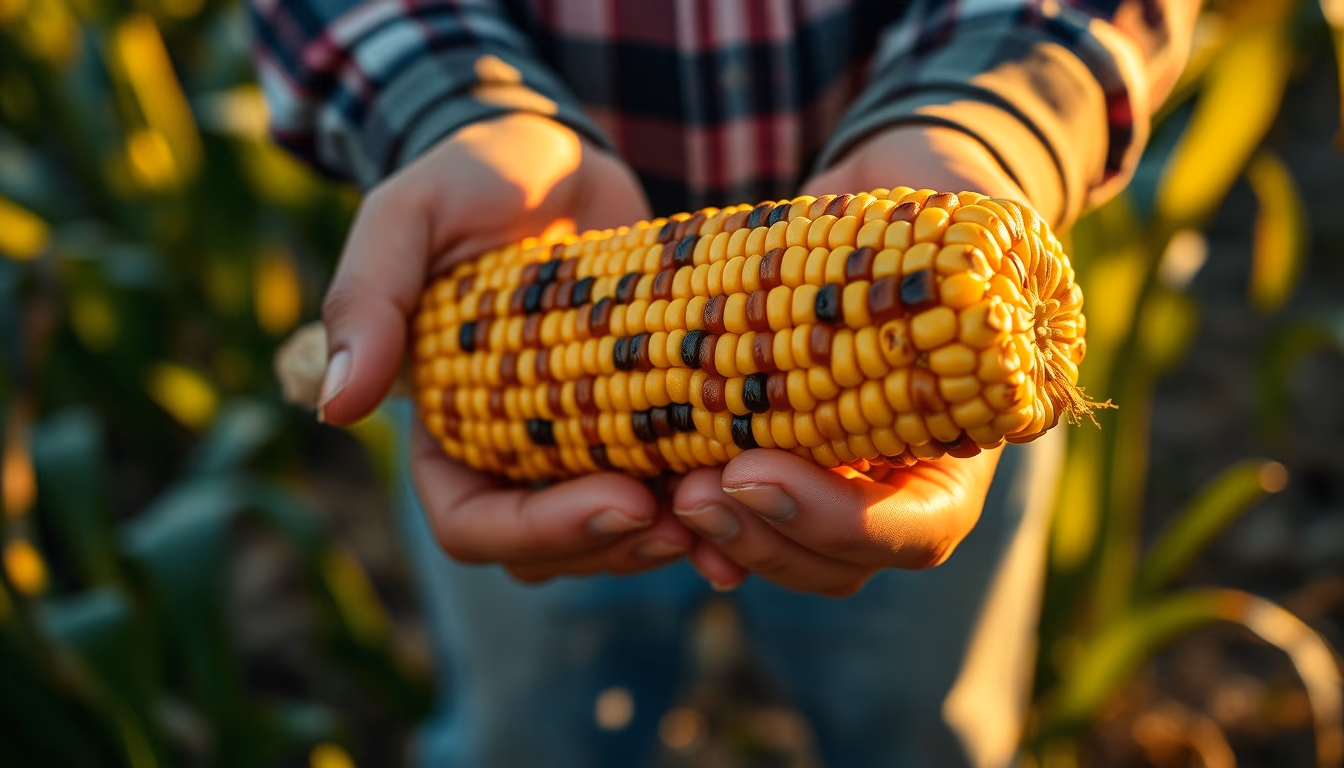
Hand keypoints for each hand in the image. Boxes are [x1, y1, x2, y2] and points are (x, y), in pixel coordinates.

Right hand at [320, 113, 694, 581]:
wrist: (563, 154)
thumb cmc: (474, 177)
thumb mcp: (409, 218)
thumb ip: (366, 302)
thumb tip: (334, 409)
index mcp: (446, 431)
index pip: (475, 524)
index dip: (545, 533)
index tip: (623, 500)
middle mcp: (513, 454)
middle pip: (558, 549)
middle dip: (623, 544)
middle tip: (694, 515)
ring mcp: (585, 444)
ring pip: (623, 533)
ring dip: (678, 533)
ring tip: (737, 502)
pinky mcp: (650, 415)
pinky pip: (677, 484)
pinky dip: (717, 496)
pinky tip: (768, 481)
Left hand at [671, 126, 1027, 595]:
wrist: (875, 199)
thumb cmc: (933, 197)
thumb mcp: (970, 215)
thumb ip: (966, 247)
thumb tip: (963, 275)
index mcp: (964, 439)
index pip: (921, 529)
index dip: (841, 522)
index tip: (752, 468)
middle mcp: (903, 480)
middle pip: (843, 564)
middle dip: (765, 538)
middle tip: (693, 492)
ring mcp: (841, 480)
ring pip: (788, 554)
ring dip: (727, 537)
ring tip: (671, 492)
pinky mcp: (779, 460)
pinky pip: (744, 521)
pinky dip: (702, 525)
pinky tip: (655, 504)